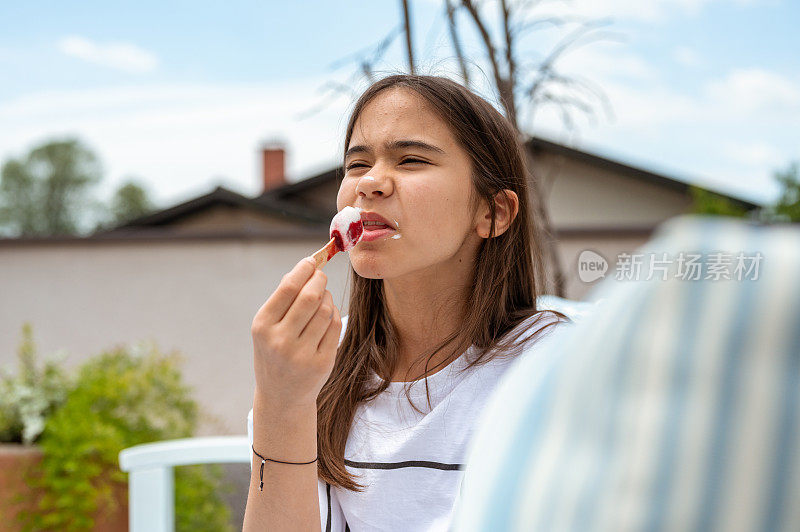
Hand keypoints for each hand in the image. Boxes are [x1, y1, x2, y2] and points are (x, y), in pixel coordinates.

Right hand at [251, 257, 341, 408]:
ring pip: (325, 310)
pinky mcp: (322, 363)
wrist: (282, 397)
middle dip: (319, 280)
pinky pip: (334, 327)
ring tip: (322, 297)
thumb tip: (305, 266)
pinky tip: (327, 314)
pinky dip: (333, 314)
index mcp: (262, 326)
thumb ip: (282, 299)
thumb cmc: (274, 352)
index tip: (311, 261)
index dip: (304, 269)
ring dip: (327, 297)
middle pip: (310, 296)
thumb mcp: (267, 328)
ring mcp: (301, 354)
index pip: (288, 287)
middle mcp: (280, 340)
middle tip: (321, 276)